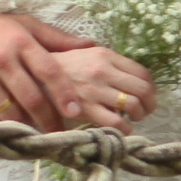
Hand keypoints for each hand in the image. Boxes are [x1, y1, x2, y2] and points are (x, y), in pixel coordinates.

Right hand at [0, 12, 93, 128]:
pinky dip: (1, 130)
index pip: (49, 71)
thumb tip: (90, 45)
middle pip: (32, 98)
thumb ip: (55, 38)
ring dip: (27, 128)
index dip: (64, 94)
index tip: (75, 112)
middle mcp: (2, 60)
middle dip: (50, 120)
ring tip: (38, 138)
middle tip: (60, 134)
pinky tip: (11, 135)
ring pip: (11, 112)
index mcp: (20, 42)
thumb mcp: (21, 25)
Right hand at [40, 44, 155, 129]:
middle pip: (143, 90)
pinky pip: (116, 122)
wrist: (30, 76)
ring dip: (139, 116)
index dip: (151, 88)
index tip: (146, 96)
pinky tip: (120, 128)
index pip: (142, 73)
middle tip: (144, 111)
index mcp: (105, 55)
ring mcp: (95, 90)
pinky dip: (125, 128)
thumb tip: (122, 67)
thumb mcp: (82, 52)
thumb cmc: (58, 66)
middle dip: (149, 104)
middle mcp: (103, 71)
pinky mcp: (85, 109)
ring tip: (132, 119)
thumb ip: (103, 57)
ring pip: (133, 105)